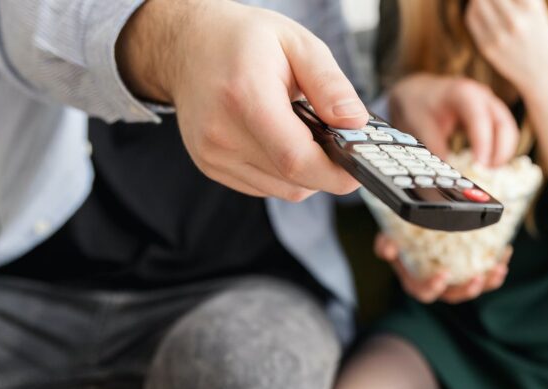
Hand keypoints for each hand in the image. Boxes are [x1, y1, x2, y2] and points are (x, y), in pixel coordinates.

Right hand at [117, 0, 367, 200]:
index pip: (296, 159)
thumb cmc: (242, 40)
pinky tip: (282, 140)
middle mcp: (222, 133)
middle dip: (327, 170)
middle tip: (341, 143)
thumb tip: (356, 122)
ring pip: (282, 189)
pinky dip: (284, 172)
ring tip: (305, 133)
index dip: (336, 172)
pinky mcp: (210, 166)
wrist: (187, 44)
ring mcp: (212, 154)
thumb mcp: (297, 43)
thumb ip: (330, 84)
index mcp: (245, 96)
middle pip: (292, 179)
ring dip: (306, 172)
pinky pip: (264, 186)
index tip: (360, 166)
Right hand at [375, 234, 511, 303]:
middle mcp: (437, 286)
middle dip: (467, 290)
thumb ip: (385, 243)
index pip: (424, 292)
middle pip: (454, 296)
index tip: (444, 275)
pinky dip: (496, 265)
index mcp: (416, 282)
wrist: (413, 231)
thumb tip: (388, 249)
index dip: (434, 287)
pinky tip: (505, 252)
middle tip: (478, 279)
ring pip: (473, 287)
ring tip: (499, 268)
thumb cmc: (400, 237)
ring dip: (488, 282)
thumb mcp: (388, 238)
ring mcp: (455, 280)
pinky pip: (485, 273)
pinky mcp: (469, 271)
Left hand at [389, 74, 517, 166]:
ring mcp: (490, 105)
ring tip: (487, 172)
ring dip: (503, 153)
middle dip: (500, 151)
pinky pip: (504, 134)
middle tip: (487, 173)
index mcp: (463, 93)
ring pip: (508, 130)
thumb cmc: (420, 105)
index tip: (480, 165)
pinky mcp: (492, 116)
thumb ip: (435, 150)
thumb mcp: (421, 126)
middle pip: (504, 124)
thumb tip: (448, 174)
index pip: (480, 118)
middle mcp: (483, 96)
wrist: (420, 92)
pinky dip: (500, 150)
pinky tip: (488, 165)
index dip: (483, 142)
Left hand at [465, 0, 547, 88]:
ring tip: (486, 2)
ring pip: (477, 2)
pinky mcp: (487, 47)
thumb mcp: (536, 8)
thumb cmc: (540, 33)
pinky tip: (482, 12)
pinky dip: (475, 10)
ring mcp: (499, 36)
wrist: (542, 72)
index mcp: (530, 6)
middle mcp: (515, 21)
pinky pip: (472, 19)